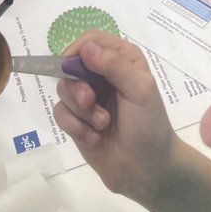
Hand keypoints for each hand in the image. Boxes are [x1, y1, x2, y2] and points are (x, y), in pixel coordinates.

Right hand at [53, 32, 179, 204]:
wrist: (147, 171)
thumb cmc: (149, 125)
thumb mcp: (140, 89)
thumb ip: (114, 65)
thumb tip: (85, 47)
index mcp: (122, 60)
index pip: (91, 40)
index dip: (78, 51)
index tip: (73, 67)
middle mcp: (103, 75)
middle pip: (71, 65)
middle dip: (78, 87)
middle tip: (91, 102)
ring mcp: (89, 99)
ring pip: (64, 90)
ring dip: (81, 111)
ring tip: (102, 125)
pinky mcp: (78, 121)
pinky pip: (60, 114)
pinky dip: (75, 127)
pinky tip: (94, 139)